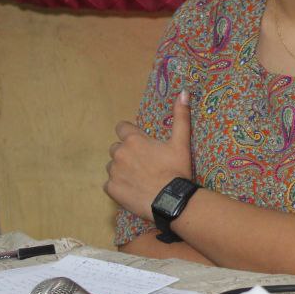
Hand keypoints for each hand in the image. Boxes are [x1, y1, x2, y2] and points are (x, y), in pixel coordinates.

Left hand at [103, 91, 193, 219]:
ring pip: (113, 166)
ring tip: (139, 178)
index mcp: (134, 140)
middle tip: (143, 164)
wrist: (171, 201)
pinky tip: (134, 189)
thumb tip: (184, 92)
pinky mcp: (111, 189)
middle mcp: (119, 153)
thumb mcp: (181, 143)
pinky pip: (110, 184)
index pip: (121, 128)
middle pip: (116, 148)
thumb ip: (181, 116)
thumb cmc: (176, 170)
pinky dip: (119, 186)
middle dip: (126, 153)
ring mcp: (113, 172)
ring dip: (122, 169)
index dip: (130, 134)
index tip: (140, 143)